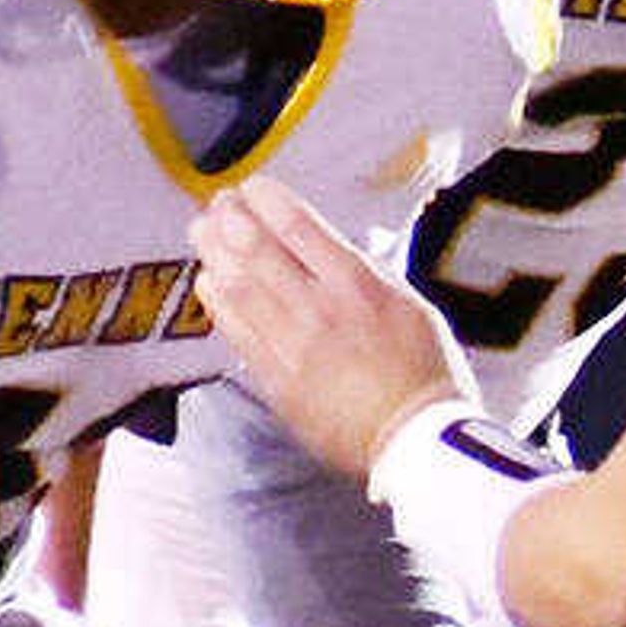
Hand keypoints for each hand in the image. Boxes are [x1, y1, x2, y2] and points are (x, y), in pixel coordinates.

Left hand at [191, 176, 472, 478]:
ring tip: (203, 234)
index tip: (254, 189)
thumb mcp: (408, 304)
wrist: (413, 437)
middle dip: (230, 219)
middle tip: (219, 206)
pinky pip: (235, 331)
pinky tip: (210, 284)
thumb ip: (365, 274)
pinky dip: (218, 301)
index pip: (298, 225)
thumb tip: (332, 250)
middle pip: (257, 249)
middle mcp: (319, 307)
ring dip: (214, 253)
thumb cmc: (422, 374)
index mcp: (357, 283)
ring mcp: (292, 343)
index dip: (266, 199)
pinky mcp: (276, 377)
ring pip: (238, 286)